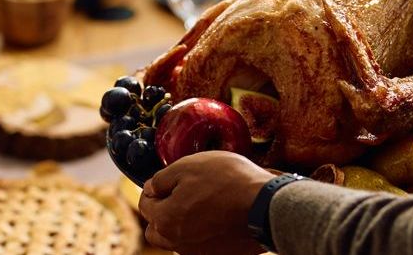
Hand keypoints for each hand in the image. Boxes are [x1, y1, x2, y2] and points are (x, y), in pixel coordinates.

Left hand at [138, 151, 273, 253]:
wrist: (266, 205)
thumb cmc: (227, 181)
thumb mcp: (188, 166)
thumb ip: (161, 179)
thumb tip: (150, 188)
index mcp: (165, 220)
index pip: (145, 205)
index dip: (153, 189)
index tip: (166, 180)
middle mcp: (178, 242)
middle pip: (157, 230)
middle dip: (162, 212)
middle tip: (179, 194)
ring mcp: (199, 252)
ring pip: (178, 239)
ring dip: (182, 224)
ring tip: (201, 205)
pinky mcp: (219, 254)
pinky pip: (201, 244)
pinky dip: (202, 232)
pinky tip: (216, 216)